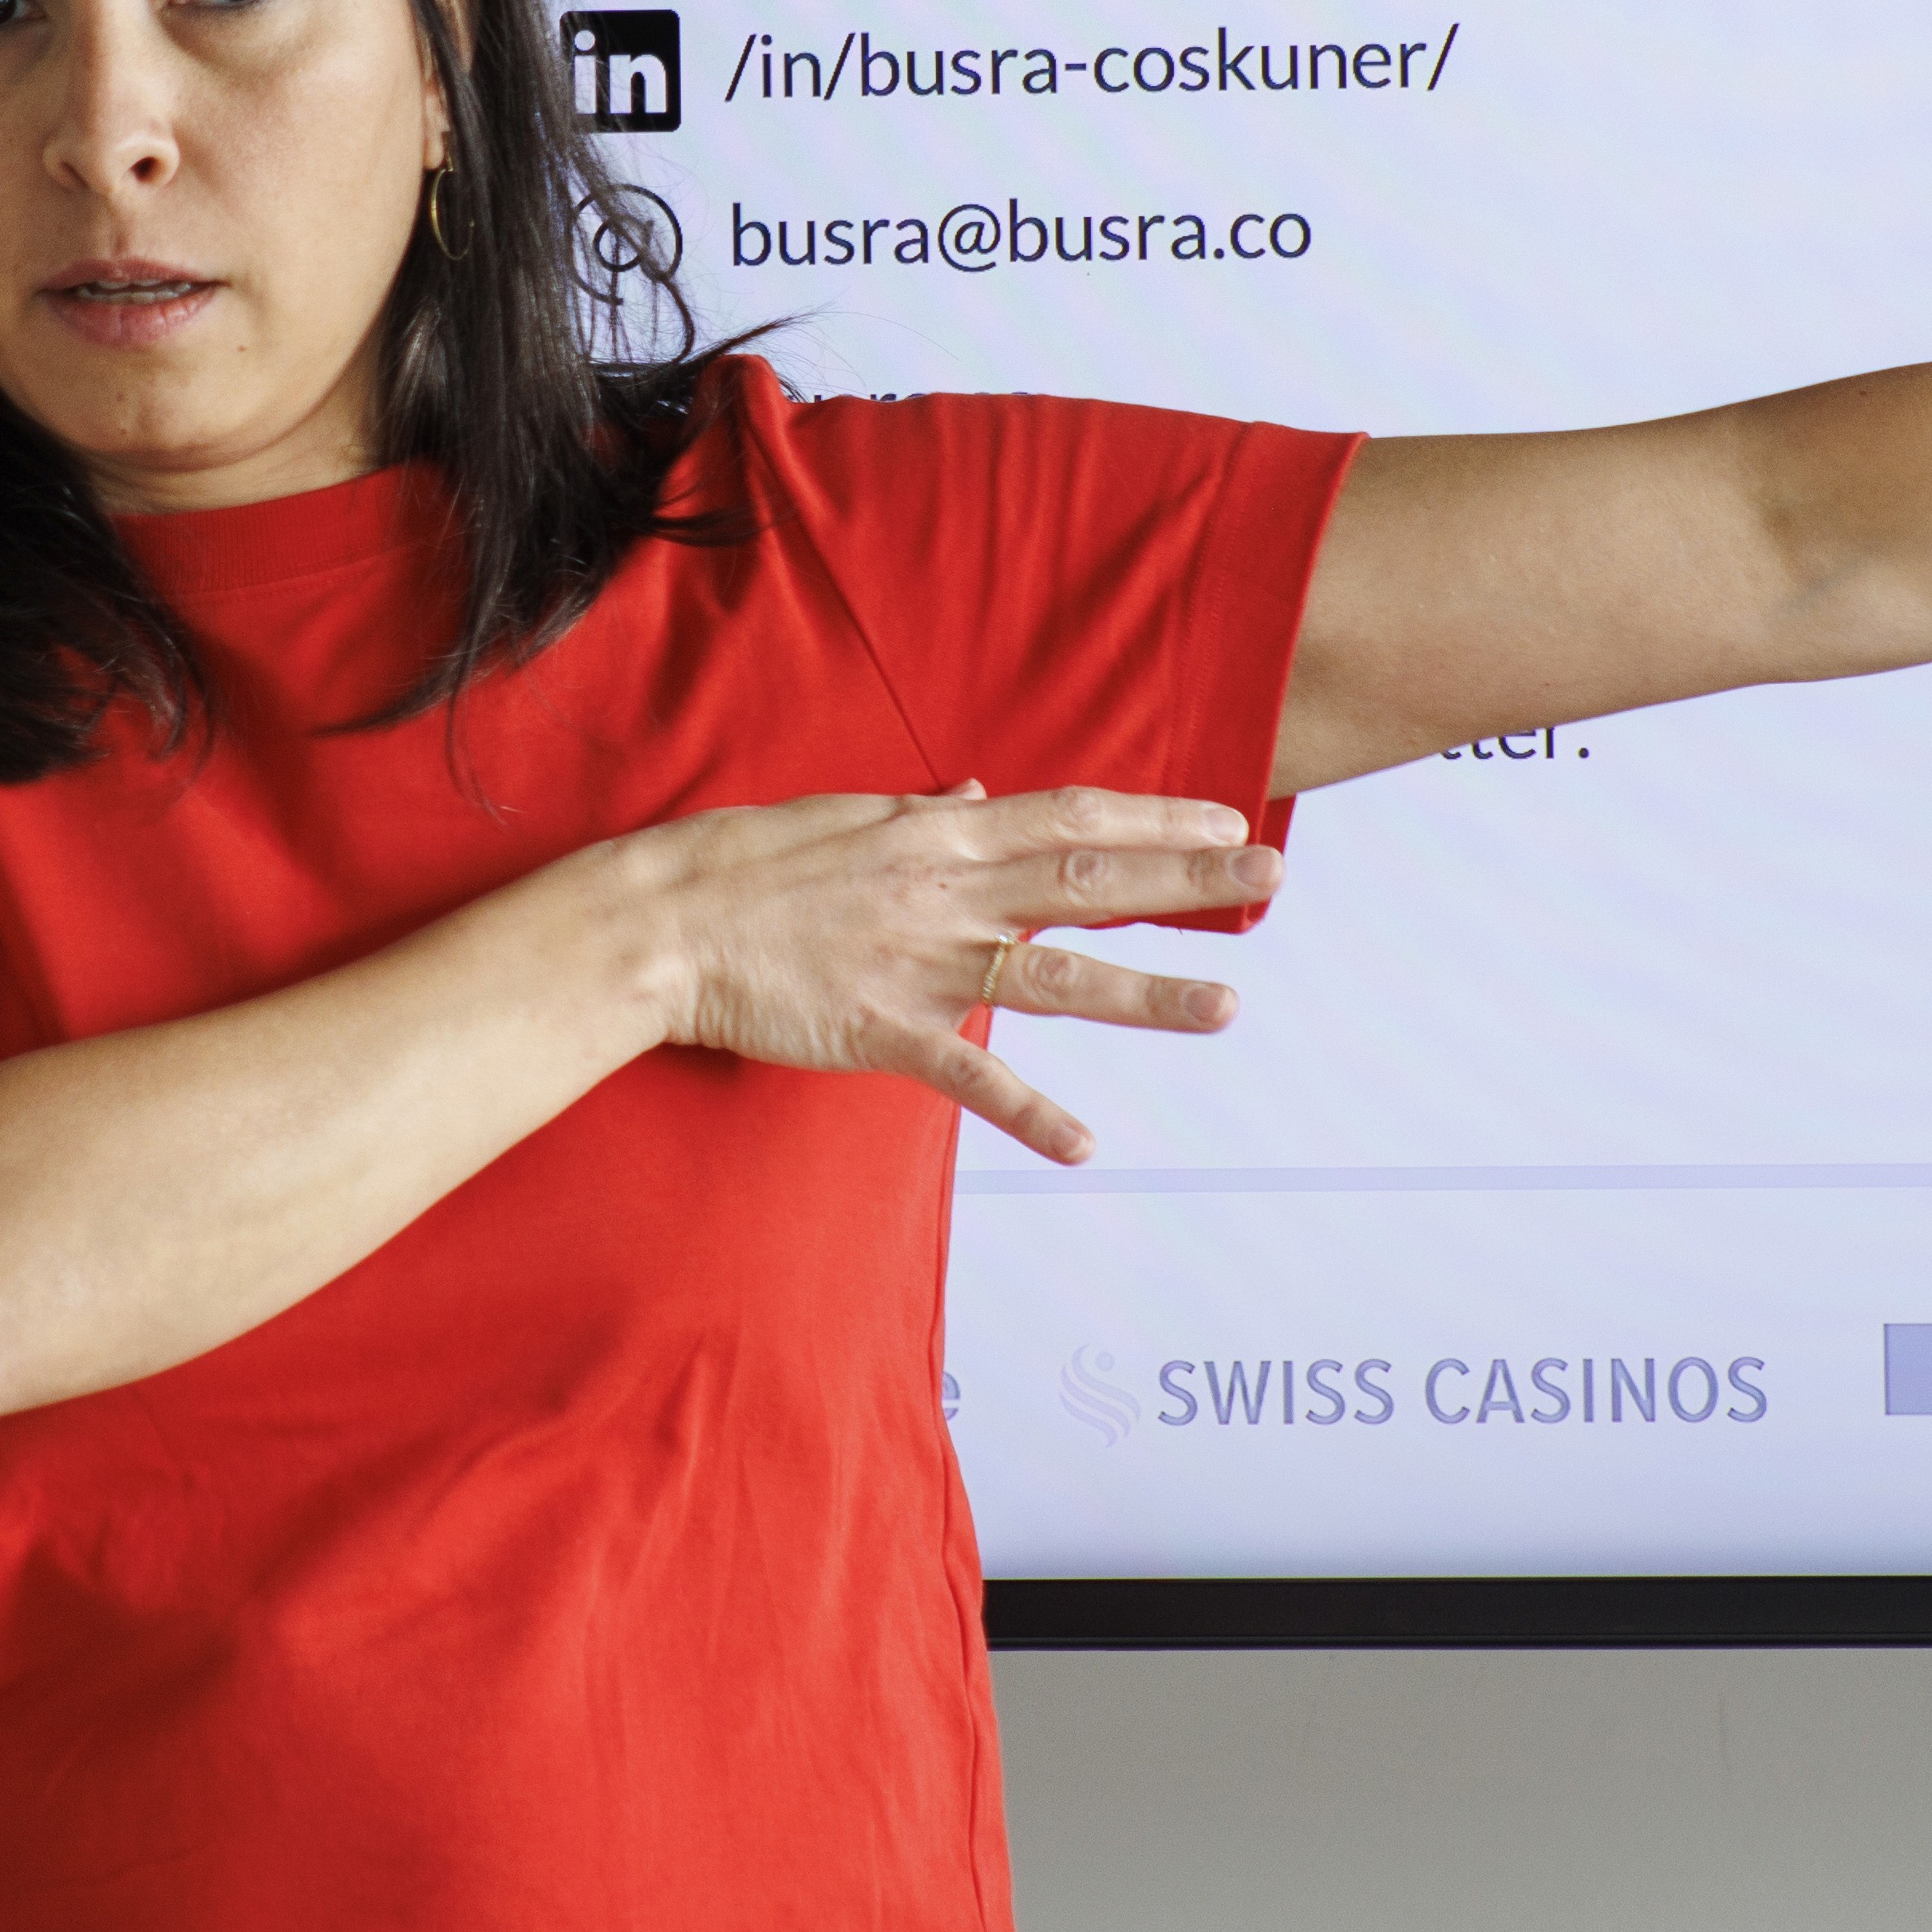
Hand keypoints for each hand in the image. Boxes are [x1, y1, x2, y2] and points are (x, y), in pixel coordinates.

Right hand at [602, 784, 1279, 1165]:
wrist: (663, 923)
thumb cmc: (744, 864)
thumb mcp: (843, 815)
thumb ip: (920, 808)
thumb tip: (976, 787)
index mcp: (939, 833)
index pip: (1069, 819)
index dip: (1152, 821)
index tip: (1224, 822)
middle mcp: (945, 890)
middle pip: (1086, 882)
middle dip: (1183, 882)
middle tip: (1268, 876)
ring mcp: (917, 961)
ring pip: (1051, 979)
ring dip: (1144, 996)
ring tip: (1227, 1006)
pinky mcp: (879, 1028)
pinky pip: (966, 1076)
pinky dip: (1027, 1111)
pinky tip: (1084, 1144)